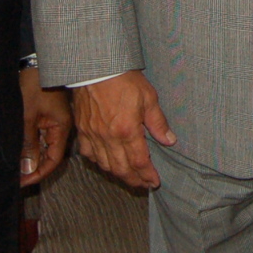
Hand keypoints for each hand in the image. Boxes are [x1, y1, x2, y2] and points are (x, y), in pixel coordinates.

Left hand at [19, 67, 72, 185]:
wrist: (33, 61)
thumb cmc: (33, 84)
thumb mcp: (27, 117)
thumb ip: (28, 143)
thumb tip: (28, 167)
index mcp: (61, 127)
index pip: (54, 159)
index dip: (39, 173)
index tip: (23, 182)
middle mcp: (60, 126)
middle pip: (49, 155)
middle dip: (33, 167)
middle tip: (15, 178)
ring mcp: (52, 121)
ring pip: (42, 146)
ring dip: (30, 156)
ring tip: (14, 166)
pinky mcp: (44, 116)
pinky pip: (39, 136)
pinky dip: (29, 145)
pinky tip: (18, 151)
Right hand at [70, 71, 175, 188]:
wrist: (96, 68)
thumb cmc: (123, 79)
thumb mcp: (148, 98)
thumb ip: (158, 122)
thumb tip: (169, 140)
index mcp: (127, 130)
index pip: (139, 162)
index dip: (147, 175)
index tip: (154, 182)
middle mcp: (108, 137)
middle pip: (121, 169)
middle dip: (134, 180)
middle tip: (143, 185)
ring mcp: (93, 135)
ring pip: (105, 165)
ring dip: (118, 174)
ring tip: (128, 177)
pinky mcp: (82, 130)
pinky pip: (89, 154)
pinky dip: (98, 162)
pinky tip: (106, 162)